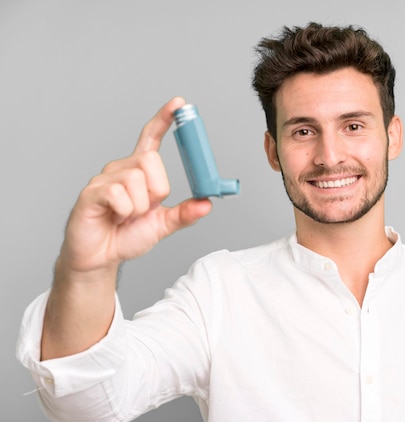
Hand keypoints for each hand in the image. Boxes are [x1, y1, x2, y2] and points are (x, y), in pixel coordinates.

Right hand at [58, 97, 212, 274]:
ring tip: (127, 216)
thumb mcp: (162, 225)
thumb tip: (207, 203)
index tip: (179, 103)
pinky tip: (115, 217)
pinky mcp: (92, 193)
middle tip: (145, 209)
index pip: (151, 138)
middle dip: (157, 190)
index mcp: (138, 171)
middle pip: (152, 161)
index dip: (164, 119)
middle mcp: (121, 168)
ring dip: (140, 207)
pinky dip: (126, 211)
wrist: (99, 257)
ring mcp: (104, 179)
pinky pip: (120, 194)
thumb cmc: (126, 236)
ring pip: (137, 180)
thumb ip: (184, 214)